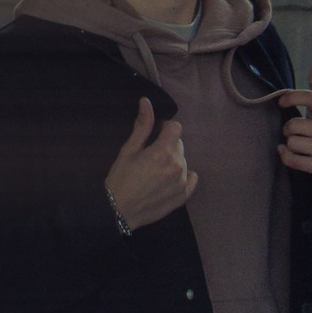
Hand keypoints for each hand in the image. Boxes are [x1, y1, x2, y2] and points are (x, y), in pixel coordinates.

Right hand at [105, 94, 196, 231]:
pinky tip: (170, 179)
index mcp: (163, 151)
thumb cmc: (120, 178)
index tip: (155, 134)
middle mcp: (177, 165)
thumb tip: (146, 101)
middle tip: (151, 155)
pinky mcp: (183, 196)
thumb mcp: (128, 150)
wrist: (119, 211)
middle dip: (168, 145)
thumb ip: (142, 126)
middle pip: (179, 144)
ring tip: (155, 171)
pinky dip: (184, 176)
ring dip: (173, 160)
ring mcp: (182, 182)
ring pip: (183, 161)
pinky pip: (191, 179)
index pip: (176, 128)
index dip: (165, 128)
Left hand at [276, 56, 311, 192]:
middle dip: (288, 131)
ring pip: (291, 143)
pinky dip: (286, 158)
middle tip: (296, 134)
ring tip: (299, 147)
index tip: (281, 103)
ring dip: (289, 146)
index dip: (291, 98)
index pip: (310, 97)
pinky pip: (293, 160)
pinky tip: (289, 155)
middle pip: (293, 125)